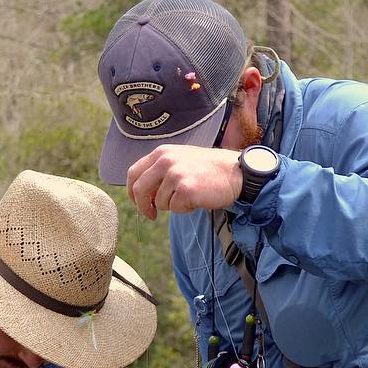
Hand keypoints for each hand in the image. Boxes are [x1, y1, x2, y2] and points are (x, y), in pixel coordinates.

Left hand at [126, 144, 241, 220]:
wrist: (235, 172)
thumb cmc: (208, 169)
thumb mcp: (180, 160)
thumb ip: (160, 172)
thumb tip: (142, 195)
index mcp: (162, 152)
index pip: (133, 172)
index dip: (132, 191)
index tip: (137, 201)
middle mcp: (165, 161)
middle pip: (139, 189)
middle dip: (143, 206)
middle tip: (152, 215)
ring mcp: (175, 174)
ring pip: (159, 202)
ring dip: (172, 206)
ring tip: (190, 196)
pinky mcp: (185, 189)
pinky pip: (175, 208)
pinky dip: (185, 209)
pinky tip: (197, 199)